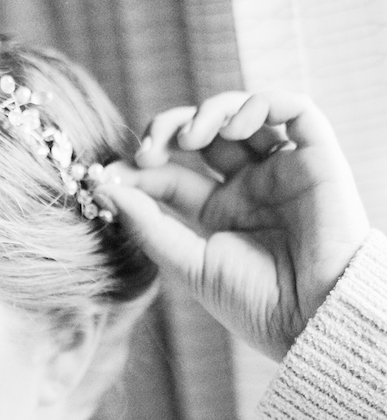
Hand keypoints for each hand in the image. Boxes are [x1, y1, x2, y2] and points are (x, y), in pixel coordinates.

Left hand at [101, 91, 370, 359]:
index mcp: (217, 212)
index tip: (110, 175)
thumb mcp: (190, 265)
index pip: (170, 175)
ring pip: (242, 114)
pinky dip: (259, 103)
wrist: (312, 316)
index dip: (139, 168)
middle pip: (202, 135)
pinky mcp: (316, 156)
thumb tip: (103, 188)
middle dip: (169, 129)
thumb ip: (148, 226)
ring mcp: (281, 168)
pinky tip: (233, 126)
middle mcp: (248, 185)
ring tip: (190, 136)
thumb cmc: (254, 302)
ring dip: (209, 112)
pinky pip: (293, 109)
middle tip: (149, 149)